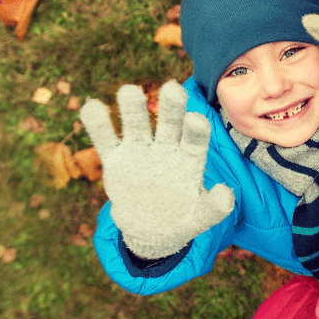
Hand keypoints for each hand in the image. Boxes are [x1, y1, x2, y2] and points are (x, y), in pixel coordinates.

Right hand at [80, 81, 234, 258]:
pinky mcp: (116, 159)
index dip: (196, 129)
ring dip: (133, 108)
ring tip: (128, 91)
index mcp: (190, 157)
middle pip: (169, 123)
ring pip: (136, 125)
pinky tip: (91, 107)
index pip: (195, 139)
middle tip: (172, 88)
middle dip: (170, 107)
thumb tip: (226, 194)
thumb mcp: (201, 217)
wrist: (152, 229)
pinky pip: (106, 139)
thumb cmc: (183, 218)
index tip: (196, 119)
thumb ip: (216, 207)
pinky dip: (98, 124)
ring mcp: (140, 151)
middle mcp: (166, 148)